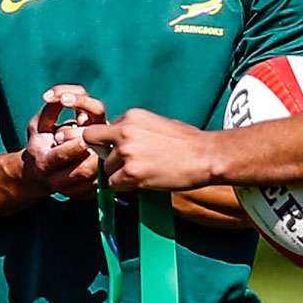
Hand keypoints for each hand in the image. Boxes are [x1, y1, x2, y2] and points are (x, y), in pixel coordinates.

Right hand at [21, 85, 105, 196]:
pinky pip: (103, 183)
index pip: (61, 156)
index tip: (85, 135)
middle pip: (83, 170)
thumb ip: (50, 110)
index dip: (74, 145)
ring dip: (104, 160)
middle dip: (94, 154)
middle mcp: (58, 180)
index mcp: (44, 162)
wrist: (39, 173)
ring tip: (106, 144)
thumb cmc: (41, 142)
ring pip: (96, 178)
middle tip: (102, 140)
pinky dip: (108, 168)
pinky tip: (109, 155)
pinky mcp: (87, 195)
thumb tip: (59, 96)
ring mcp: (74, 191)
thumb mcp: (38, 124)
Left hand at [80, 108, 219, 190]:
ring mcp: (127, 152)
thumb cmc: (188, 141)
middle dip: (106, 156)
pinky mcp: (132, 173)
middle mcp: (124, 131)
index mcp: (131, 116)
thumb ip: (135, 129)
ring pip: (106, 168)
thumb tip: (120, 139)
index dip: (106, 142)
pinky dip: (124, 187)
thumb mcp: (157, 123)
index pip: (100, 129)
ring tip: (143, 173)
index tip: (116, 150)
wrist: (206, 155)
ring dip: (119, 174)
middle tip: (123, 164)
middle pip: (96, 147)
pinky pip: (114, 184)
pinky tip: (141, 182)